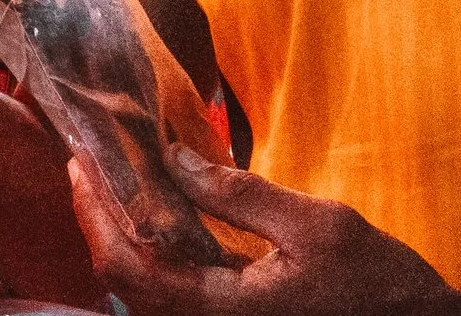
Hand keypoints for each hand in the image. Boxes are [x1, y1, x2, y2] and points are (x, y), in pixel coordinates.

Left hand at [68, 148, 460, 315]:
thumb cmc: (380, 288)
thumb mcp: (317, 225)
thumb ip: (242, 194)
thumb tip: (176, 160)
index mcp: (224, 311)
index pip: (131, 265)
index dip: (95, 213)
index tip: (80, 164)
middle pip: (128, 281)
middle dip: (99, 221)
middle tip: (86, 167)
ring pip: (147, 290)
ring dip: (124, 236)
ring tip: (113, 183)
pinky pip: (178, 293)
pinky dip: (157, 253)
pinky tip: (157, 216)